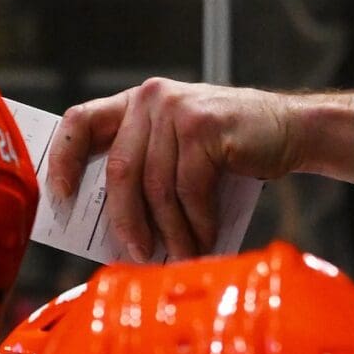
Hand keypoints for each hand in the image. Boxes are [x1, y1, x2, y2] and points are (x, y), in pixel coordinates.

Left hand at [43, 78, 353, 263]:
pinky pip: (191, 189)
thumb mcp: (181, 147)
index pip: (81, 122)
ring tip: (181, 254)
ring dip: (169, 231)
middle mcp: (152, 99)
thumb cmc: (233, 148)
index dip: (63, 160)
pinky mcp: (206, 128)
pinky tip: (206, 239)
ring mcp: (179, 111)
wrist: (292, 129)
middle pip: (121, 170)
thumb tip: (115, 226)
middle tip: (137, 253)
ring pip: (157, 187)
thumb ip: (148, 167)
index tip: (60, 199)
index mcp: (136, 102)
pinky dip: (198, 223)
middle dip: (127, 220)